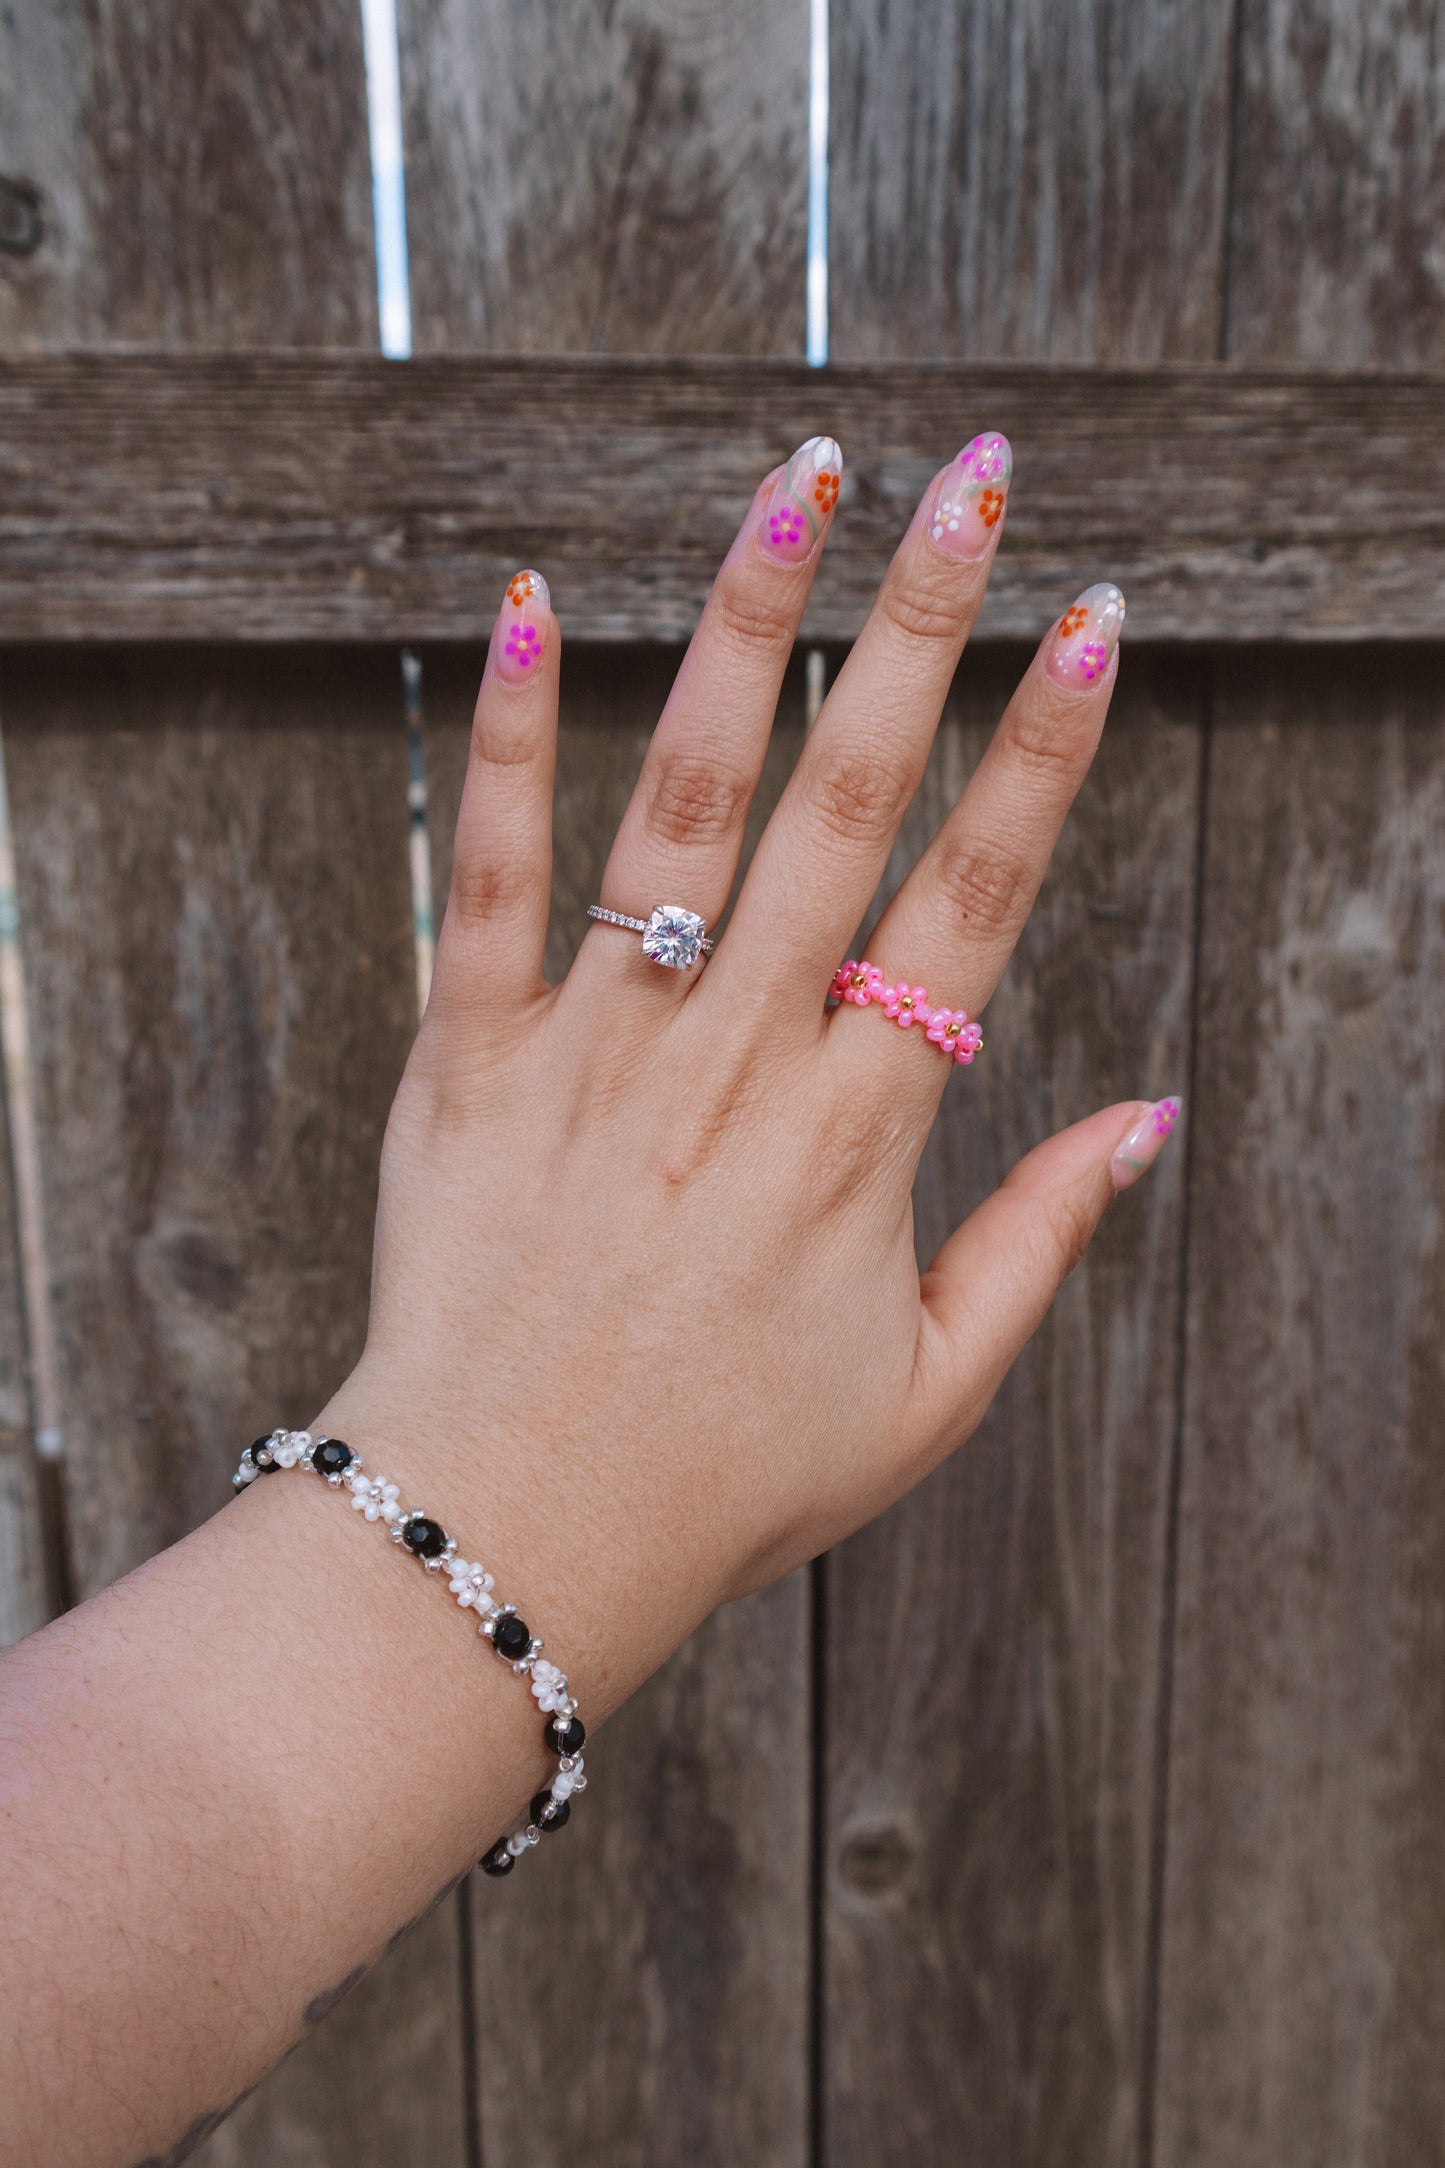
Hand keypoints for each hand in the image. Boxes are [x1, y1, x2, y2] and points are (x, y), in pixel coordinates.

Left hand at [323, 432, 1176, 1719]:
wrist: (504, 1540)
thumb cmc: (727, 1478)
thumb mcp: (927, 1395)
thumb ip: (1039, 1243)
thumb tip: (1152, 1114)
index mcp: (857, 1142)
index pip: (974, 907)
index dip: (1045, 757)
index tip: (1097, 623)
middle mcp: (734, 1067)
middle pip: (849, 810)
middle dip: (921, 629)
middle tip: (971, 481)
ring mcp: (593, 1052)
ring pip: (684, 806)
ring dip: (746, 632)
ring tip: (798, 485)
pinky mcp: (465, 1061)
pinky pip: (487, 876)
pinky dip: (513, 738)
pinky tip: (541, 599)